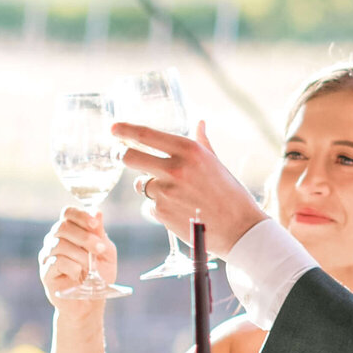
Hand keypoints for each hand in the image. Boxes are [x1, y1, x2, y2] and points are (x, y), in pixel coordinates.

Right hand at [39, 208, 116, 305]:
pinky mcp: (45, 273)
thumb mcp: (105, 252)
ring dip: (80, 254)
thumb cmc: (98, 275)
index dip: (80, 215)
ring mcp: (47, 257)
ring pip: (59, 244)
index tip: (95, 224)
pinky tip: (79, 275)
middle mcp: (54, 241)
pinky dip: (73, 267)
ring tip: (91, 267)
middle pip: (62, 227)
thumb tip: (97, 211)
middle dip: (84, 237)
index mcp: (69, 232)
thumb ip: (99, 233)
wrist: (91, 302)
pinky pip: (57, 262)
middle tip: (99, 249)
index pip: (67, 213)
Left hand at [111, 119, 264, 257]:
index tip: (113, 128)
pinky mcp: (161, 212)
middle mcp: (175, 168)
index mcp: (190, 151)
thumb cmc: (230, 194)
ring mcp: (165, 192)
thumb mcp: (216, 163)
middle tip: (121, 155)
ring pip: (140, 184)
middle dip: (122, 156)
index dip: (125, 130)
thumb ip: (202, 142)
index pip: (147, 135)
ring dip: (148, 186)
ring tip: (175, 194)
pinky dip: (160, 207)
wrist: (239, 229)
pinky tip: (180, 211)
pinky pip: (150, 205)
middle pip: (129, 158)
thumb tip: (199, 122)